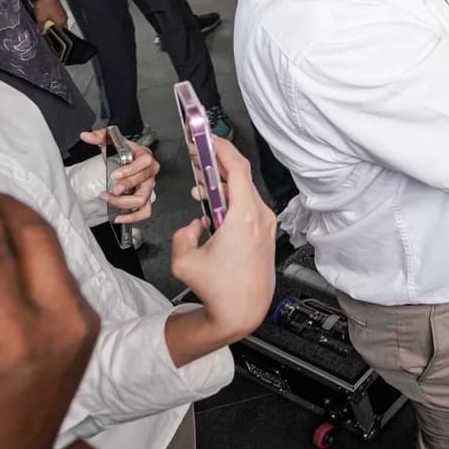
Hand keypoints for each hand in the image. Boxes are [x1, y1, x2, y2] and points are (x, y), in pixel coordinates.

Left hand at [32, 0, 67, 34]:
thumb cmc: (45, 4)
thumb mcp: (40, 19)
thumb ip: (41, 27)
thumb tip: (41, 31)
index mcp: (61, 22)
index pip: (60, 33)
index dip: (52, 34)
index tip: (47, 33)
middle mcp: (64, 17)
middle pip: (59, 27)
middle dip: (52, 28)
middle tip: (44, 27)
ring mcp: (62, 12)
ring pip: (58, 21)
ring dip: (52, 22)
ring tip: (43, 19)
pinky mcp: (59, 7)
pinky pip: (56, 15)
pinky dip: (51, 16)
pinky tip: (45, 14)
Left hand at [79, 130, 158, 224]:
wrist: (127, 160)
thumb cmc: (123, 152)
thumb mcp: (112, 141)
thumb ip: (99, 136)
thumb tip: (86, 136)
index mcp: (145, 156)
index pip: (145, 163)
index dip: (130, 171)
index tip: (115, 174)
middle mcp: (150, 173)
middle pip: (144, 183)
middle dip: (125, 188)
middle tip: (110, 190)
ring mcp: (148, 187)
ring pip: (143, 199)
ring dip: (124, 203)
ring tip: (108, 199)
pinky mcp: (144, 200)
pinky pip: (144, 212)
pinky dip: (133, 217)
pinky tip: (118, 217)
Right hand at [169, 137, 275, 344]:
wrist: (243, 312)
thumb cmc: (218, 289)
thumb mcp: (184, 260)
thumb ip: (183, 233)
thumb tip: (194, 225)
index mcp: (243, 216)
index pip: (237, 168)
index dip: (221, 148)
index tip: (207, 137)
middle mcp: (259, 216)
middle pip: (241, 177)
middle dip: (217, 164)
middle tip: (199, 156)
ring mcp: (265, 225)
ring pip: (244, 193)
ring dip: (223, 185)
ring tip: (201, 183)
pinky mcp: (265, 234)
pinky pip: (248, 207)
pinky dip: (231, 200)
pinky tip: (213, 207)